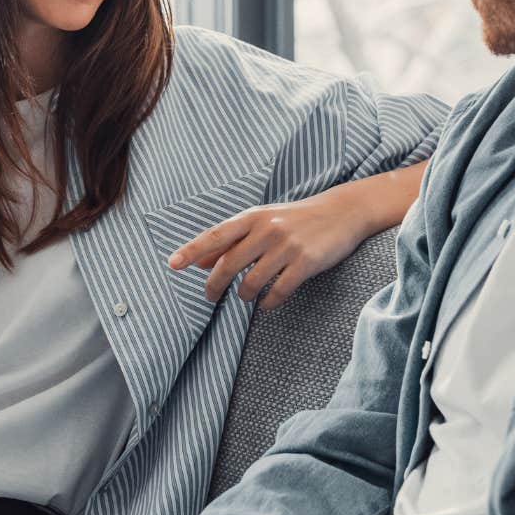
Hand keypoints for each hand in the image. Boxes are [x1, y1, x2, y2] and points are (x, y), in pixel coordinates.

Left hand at [168, 190, 371, 308]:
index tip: (172, 264)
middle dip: (214, 286)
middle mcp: (267, 229)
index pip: (215, 235)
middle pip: (228, 265)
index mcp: (252, 217)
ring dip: (244, 296)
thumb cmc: (295, 219)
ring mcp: (288, 246)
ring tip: (246, 296)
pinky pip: (278, 292)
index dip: (192, 250)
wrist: (342, 212)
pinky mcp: (307, 263)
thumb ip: (230, 241)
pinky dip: (268, 303)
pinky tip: (267, 302)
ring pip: (251, 282)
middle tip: (210, 297)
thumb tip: (198, 262)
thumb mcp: (261, 222)